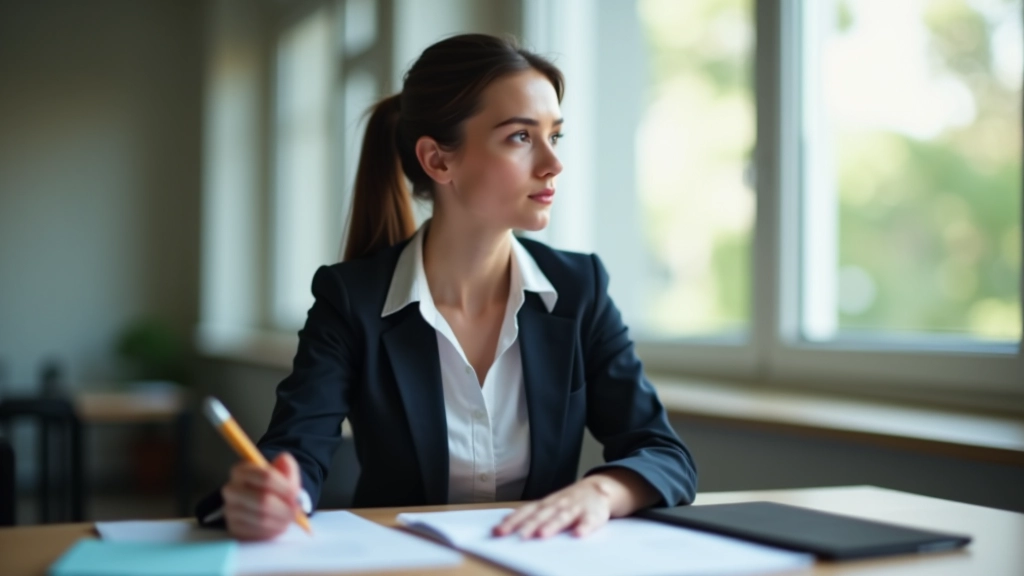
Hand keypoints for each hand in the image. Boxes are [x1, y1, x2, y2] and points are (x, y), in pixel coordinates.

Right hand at [221, 452, 300, 540]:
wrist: (266, 501)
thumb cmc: (275, 485)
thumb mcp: (283, 471)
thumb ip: (286, 464)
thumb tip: (282, 460)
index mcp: (241, 471)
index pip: (265, 477)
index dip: (285, 487)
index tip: (296, 494)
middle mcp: (231, 490)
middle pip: (263, 501)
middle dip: (284, 507)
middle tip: (295, 510)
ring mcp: (230, 510)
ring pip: (261, 518)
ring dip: (281, 520)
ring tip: (288, 517)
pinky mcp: (233, 529)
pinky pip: (256, 533)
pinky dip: (272, 531)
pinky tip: (277, 525)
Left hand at [492, 469, 658, 538]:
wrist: (600, 488)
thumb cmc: (568, 501)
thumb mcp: (548, 505)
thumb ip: (530, 514)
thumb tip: (503, 524)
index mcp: (546, 503)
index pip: (526, 511)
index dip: (512, 521)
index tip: (499, 531)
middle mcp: (559, 504)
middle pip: (542, 515)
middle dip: (529, 525)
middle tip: (518, 536)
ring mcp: (576, 507)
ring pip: (562, 517)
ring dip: (552, 525)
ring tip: (542, 535)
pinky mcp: (593, 514)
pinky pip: (589, 521)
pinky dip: (584, 527)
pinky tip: (579, 535)